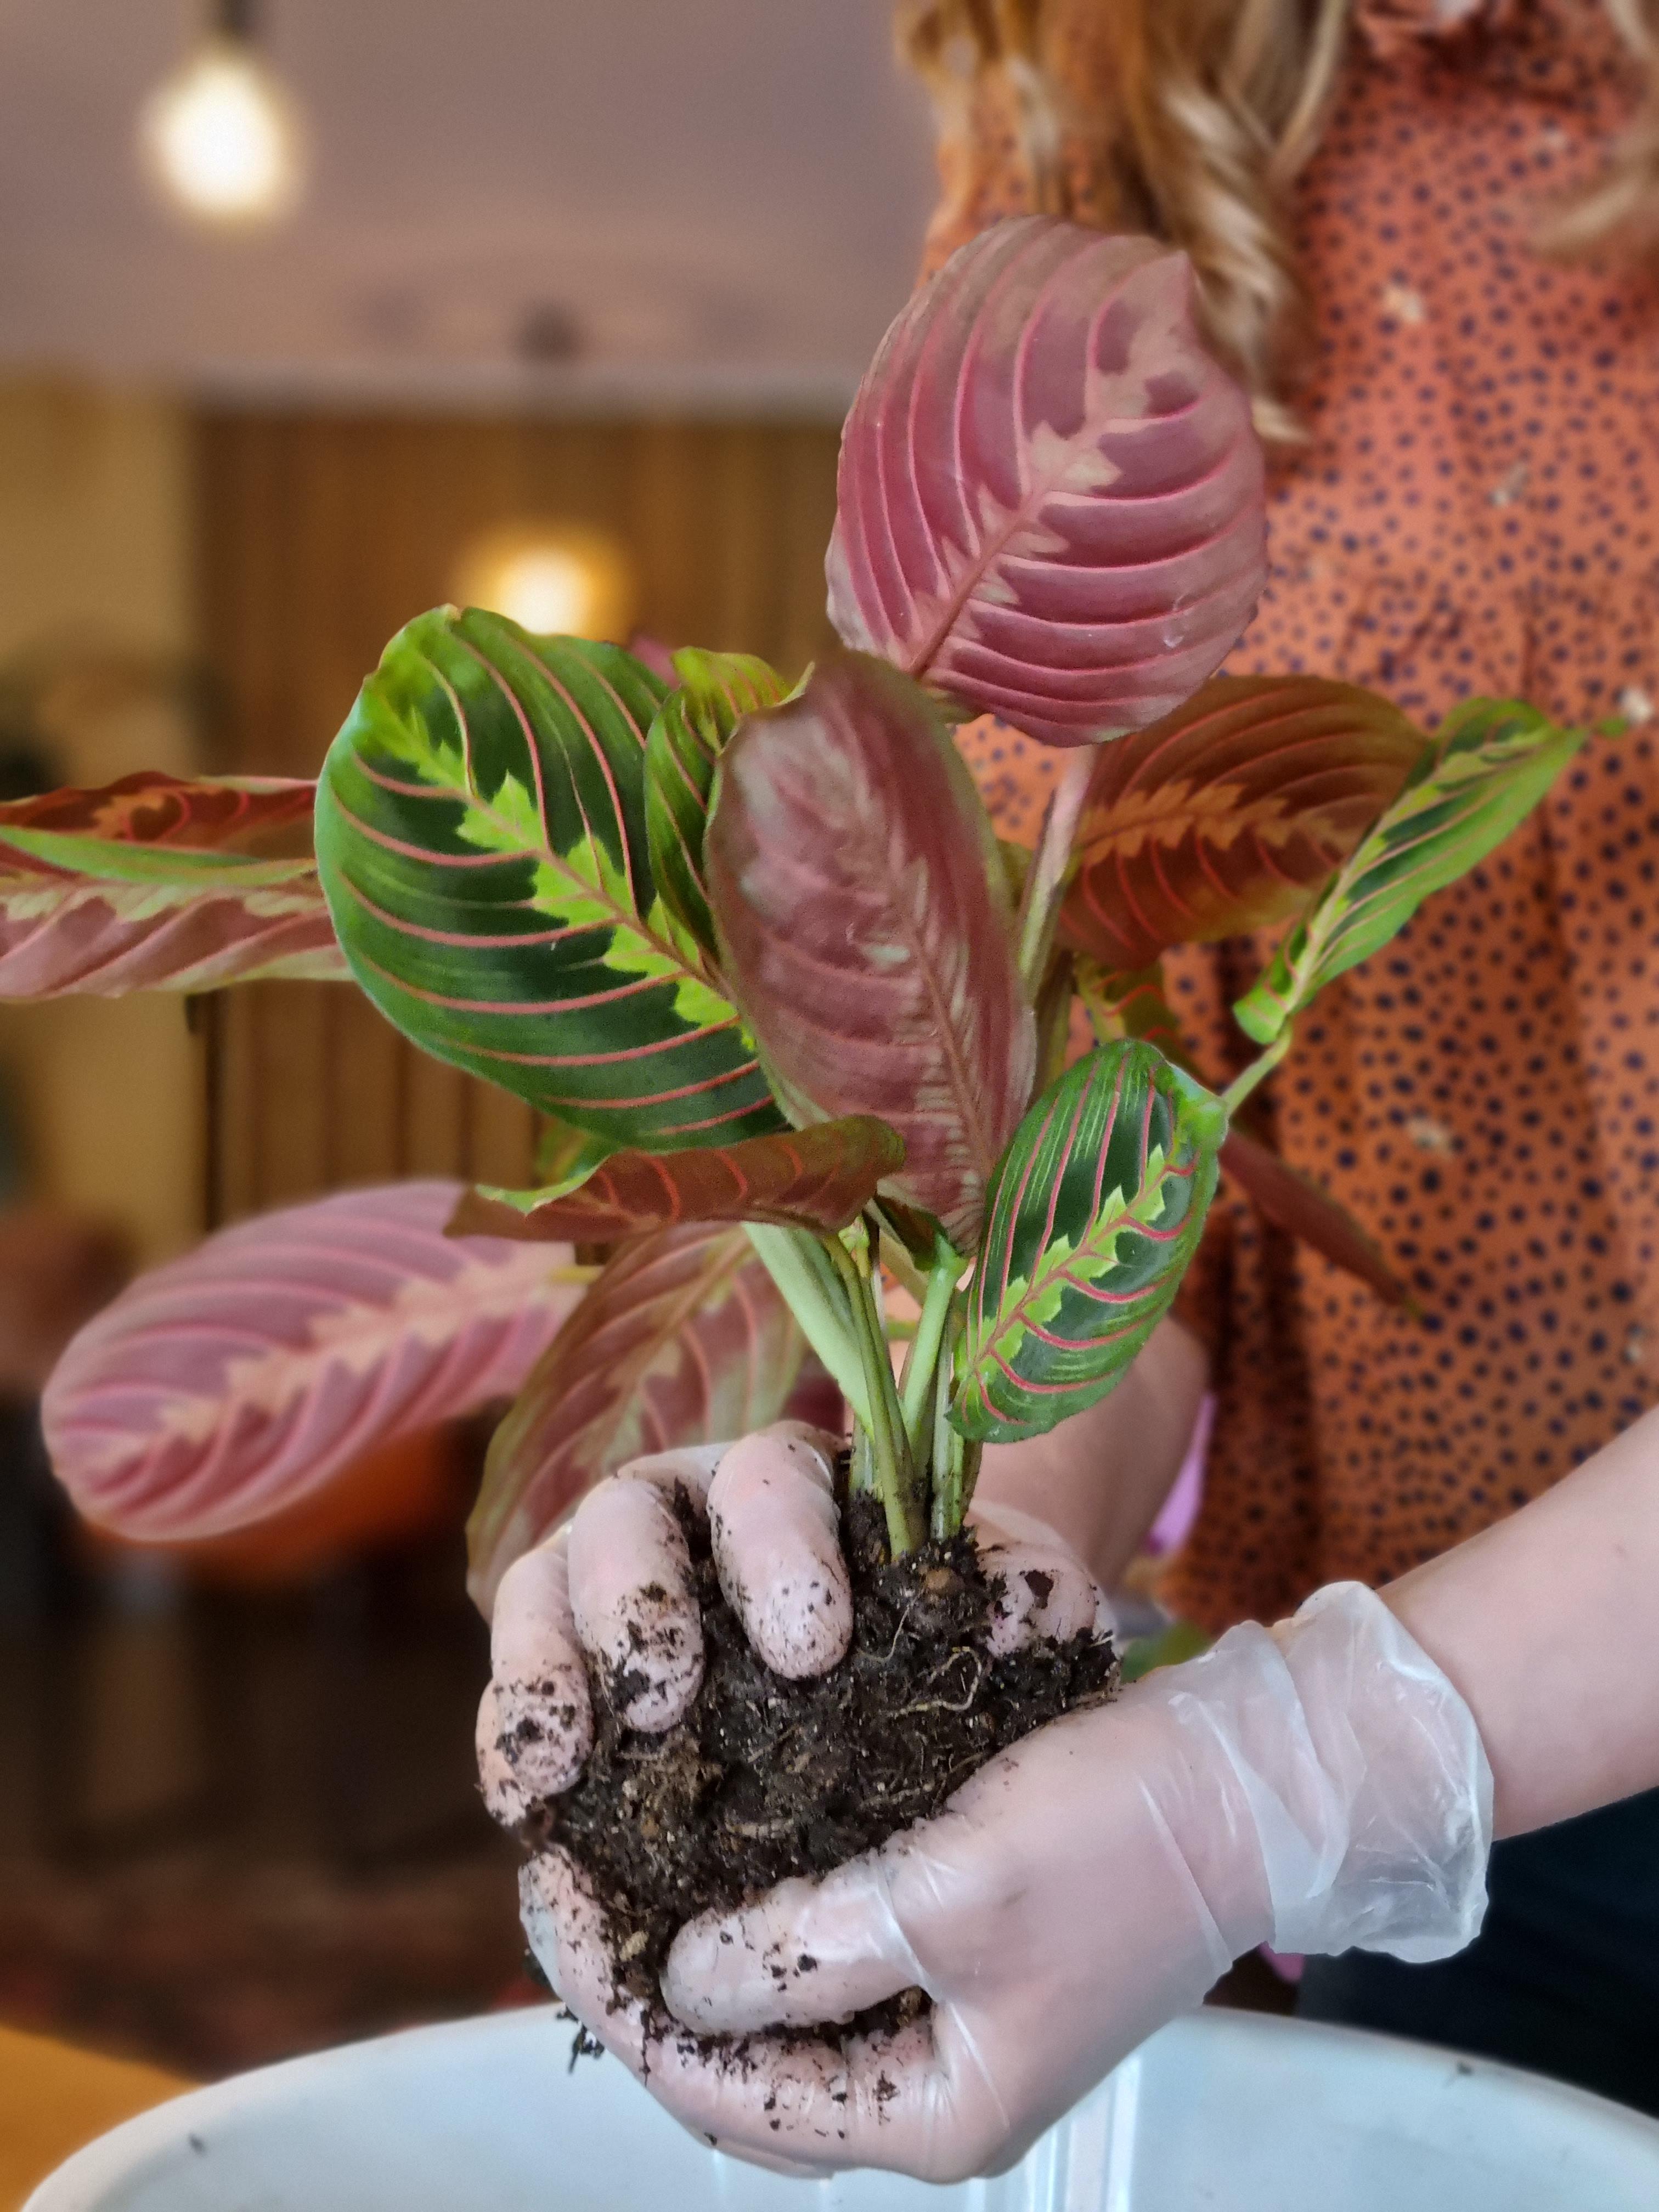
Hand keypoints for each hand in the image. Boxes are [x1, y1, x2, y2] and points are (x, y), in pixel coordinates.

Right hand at [476, 1427, 1108, 1824]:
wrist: (896, 1688)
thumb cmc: (947, 1633)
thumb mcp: (1006, 1608)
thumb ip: (1024, 1598)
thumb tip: (1006, 1619)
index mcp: (794, 1482)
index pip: (771, 1474)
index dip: (778, 1549)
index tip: (813, 1649)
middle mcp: (682, 1511)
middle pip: (627, 1514)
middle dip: (637, 1604)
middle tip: (666, 1700)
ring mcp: (604, 1588)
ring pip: (543, 1587)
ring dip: (543, 1672)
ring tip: (562, 1770)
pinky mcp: (564, 1675)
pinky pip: (514, 1691)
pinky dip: (512, 1744)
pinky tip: (534, 1815)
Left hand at [524, 1583, 1490, 2180]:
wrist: (1242, 1783)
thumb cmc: (1114, 1839)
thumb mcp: (954, 1897)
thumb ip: (806, 1952)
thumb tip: (679, 1983)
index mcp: (930, 2117)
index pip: (722, 2090)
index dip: (620, 1998)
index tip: (552, 1892)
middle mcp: (923, 2088)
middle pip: (734, 2063)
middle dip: (637, 1975)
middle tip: (563, 1868)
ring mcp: (937, 2022)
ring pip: (766, 2008)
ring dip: (683, 1939)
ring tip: (608, 1849)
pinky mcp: (945, 1952)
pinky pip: (812, 1953)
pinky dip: (748, 1909)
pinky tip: (700, 1835)